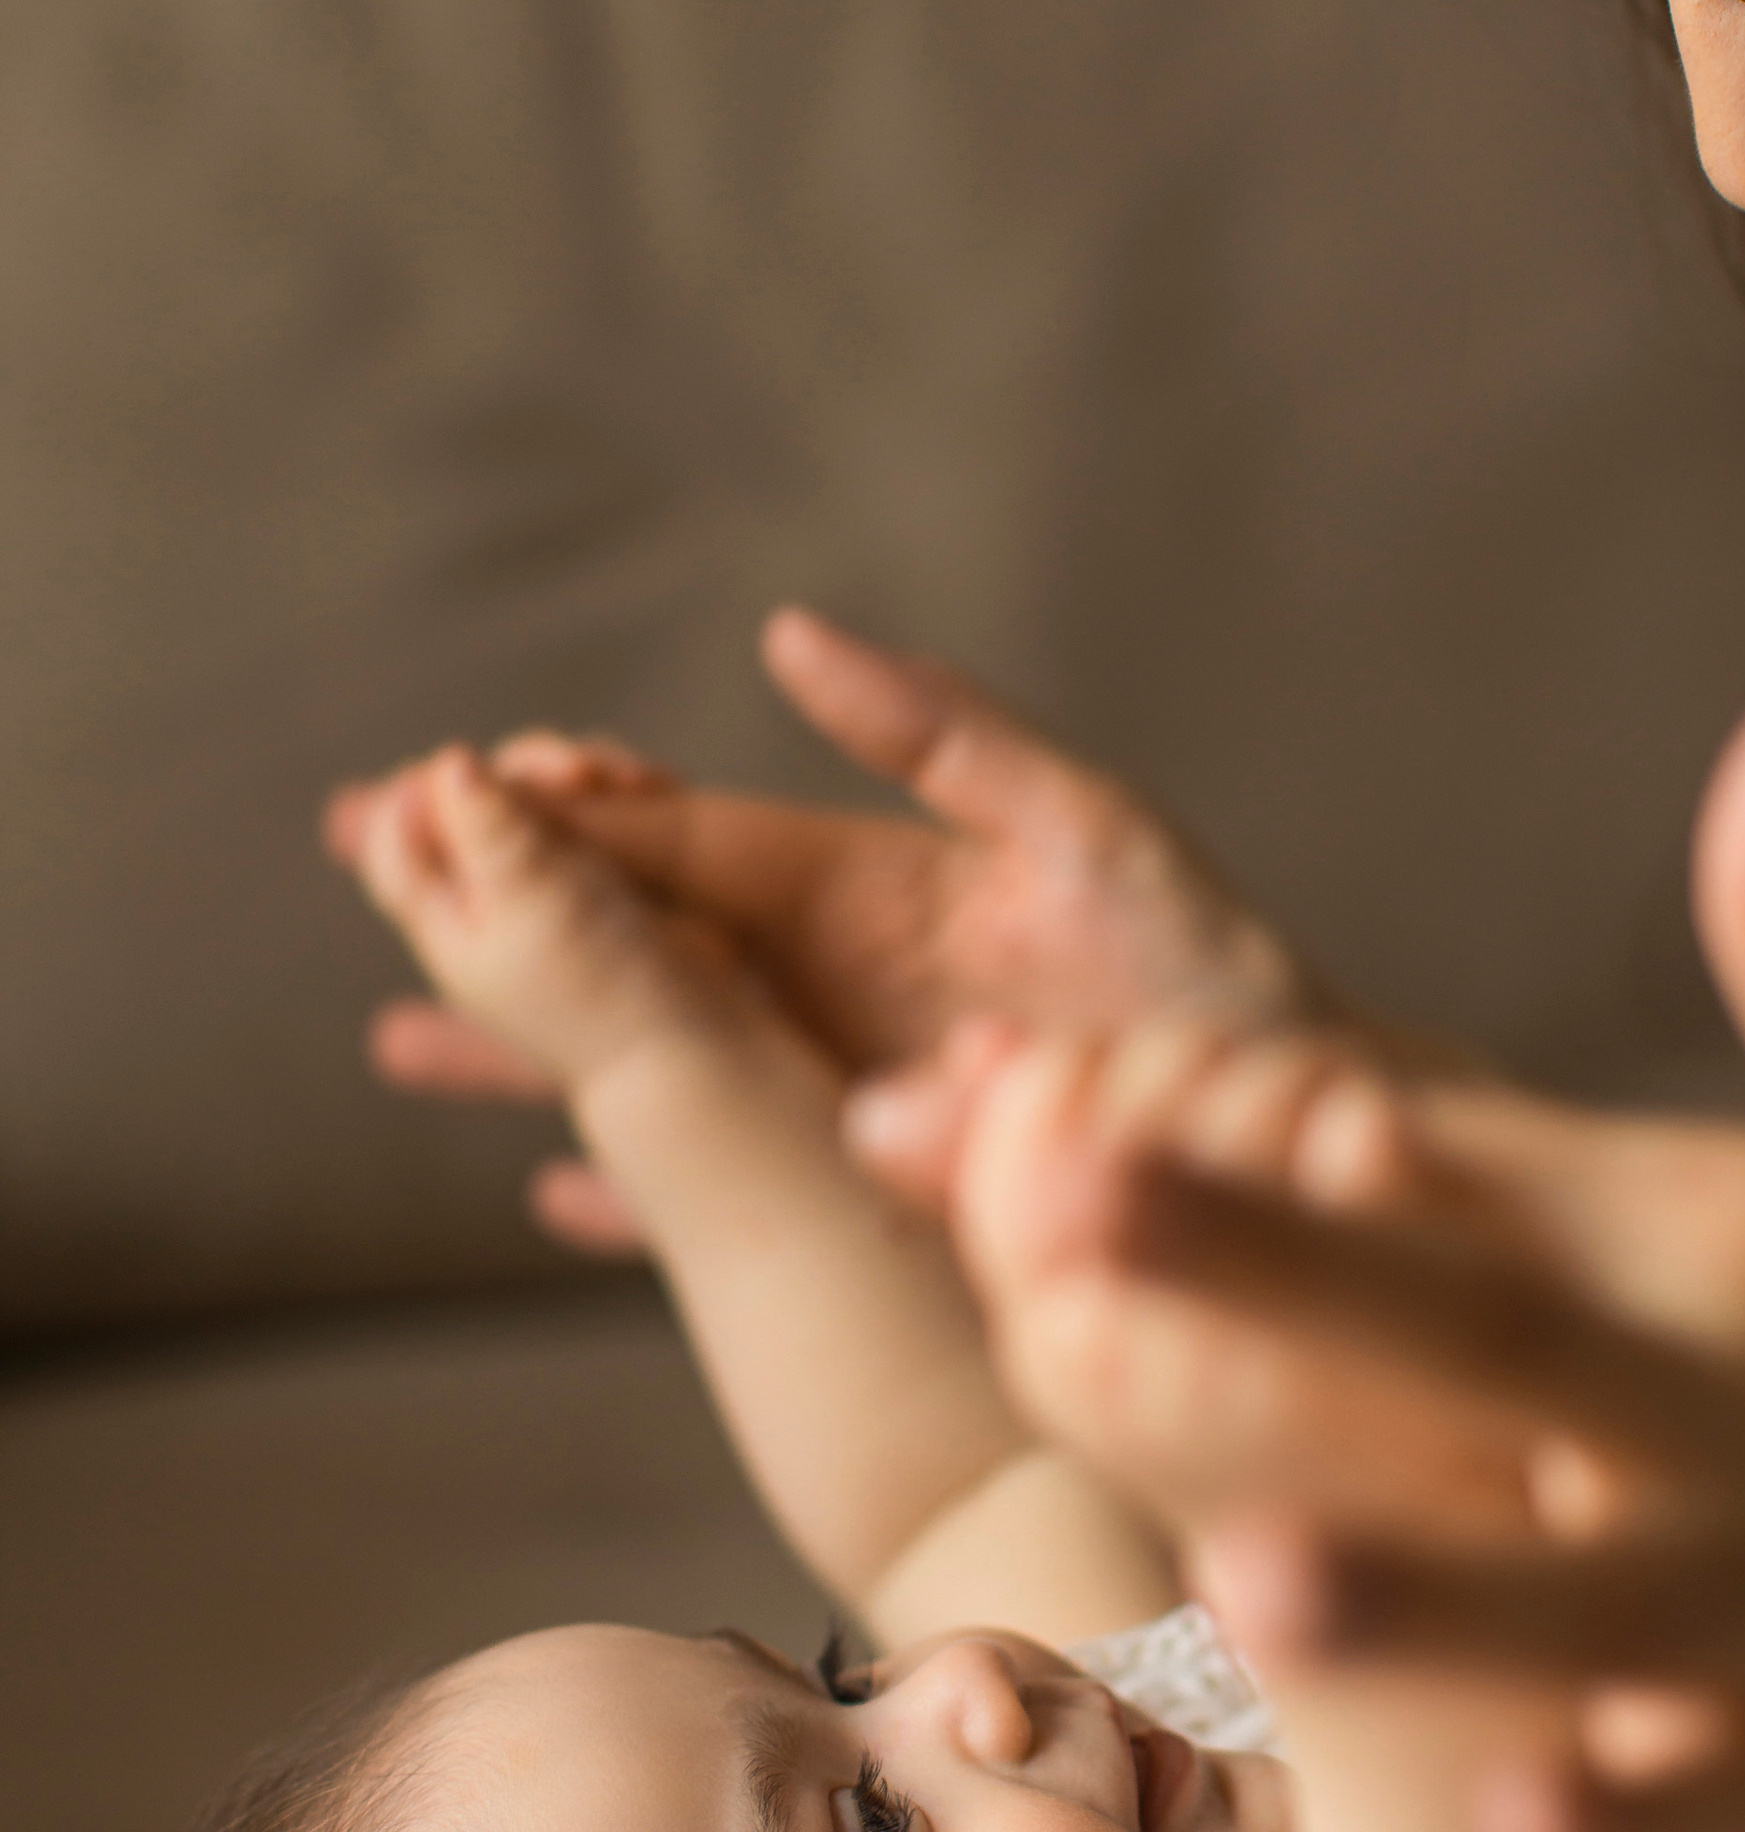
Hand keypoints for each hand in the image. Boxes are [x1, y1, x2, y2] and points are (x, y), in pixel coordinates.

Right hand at [325, 609, 1328, 1252]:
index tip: (453, 780)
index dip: (569, 809)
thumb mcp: (1091, 837)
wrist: (1296, 1150)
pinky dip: (636, 1190)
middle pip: (635, 938)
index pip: (685, 839)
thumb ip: (947, 738)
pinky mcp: (868, 1197)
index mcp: (865, 888)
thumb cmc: (1217, 988)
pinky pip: (726, 1190)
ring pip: (652, 1060)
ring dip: (529, 1045)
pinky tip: (552, 1197)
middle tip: (360, 854)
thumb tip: (787, 634)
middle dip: (502, 897)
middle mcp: (833, 986)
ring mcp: (838, 1094)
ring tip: (399, 1036)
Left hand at [1001, 640, 1744, 1831]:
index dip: (1281, 1127)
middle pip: (1479, 1336)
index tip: (1063, 1085)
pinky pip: (1721, 1805)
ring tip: (1249, 1566)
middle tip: (1063, 1208)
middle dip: (1272, 1277)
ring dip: (1427, 1587)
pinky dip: (1634, 1822)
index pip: (1482, 1162)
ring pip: (1581, 1600)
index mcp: (1740, 1226)